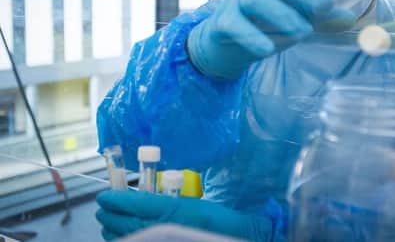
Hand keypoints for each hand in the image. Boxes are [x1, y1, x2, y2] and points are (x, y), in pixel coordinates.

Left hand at [96, 190, 272, 240]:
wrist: (251, 237)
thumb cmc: (232, 223)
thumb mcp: (204, 207)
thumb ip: (179, 204)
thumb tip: (148, 201)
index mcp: (187, 212)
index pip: (144, 206)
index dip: (121, 202)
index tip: (105, 197)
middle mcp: (176, 229)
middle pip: (133, 225)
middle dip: (112, 217)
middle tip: (102, 209)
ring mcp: (173, 239)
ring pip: (134, 240)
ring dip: (116, 232)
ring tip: (107, 225)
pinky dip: (129, 241)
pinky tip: (126, 239)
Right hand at [188, 0, 355, 78]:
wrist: (225, 44)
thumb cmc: (265, 25)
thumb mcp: (297, 20)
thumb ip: (322, 19)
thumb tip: (350, 18)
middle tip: (326, 4)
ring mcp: (238, 1)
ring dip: (281, 13)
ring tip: (303, 32)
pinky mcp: (224, 23)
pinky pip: (235, 25)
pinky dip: (252, 36)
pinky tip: (268, 49)